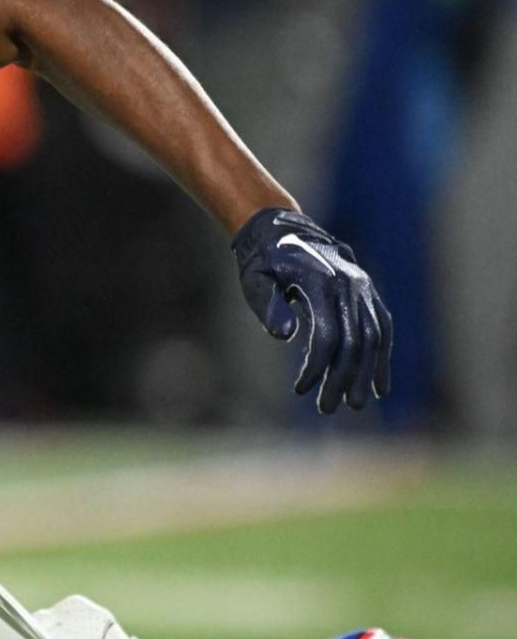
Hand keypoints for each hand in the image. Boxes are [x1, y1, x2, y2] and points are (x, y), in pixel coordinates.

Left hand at [232, 208, 391, 413]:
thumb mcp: (255, 279)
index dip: (316, 366)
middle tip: (328, 408)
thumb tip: (285, 336)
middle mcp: (349, 285)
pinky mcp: (368, 293)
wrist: (283, 229)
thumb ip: (268, 305)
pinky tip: (379, 384)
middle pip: (353, 341)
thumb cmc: (263, 260)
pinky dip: (382, 356)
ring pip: (373, 337)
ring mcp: (363, 288)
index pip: (326, 335)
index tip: (301, 390)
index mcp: (320, 281)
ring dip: (366, 373)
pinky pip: (381, 327)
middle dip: (342, 378)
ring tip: (356, 404)